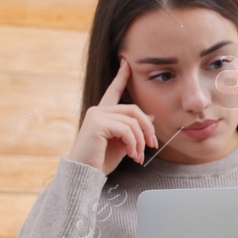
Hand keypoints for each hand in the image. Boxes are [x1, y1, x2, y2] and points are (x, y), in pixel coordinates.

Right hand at [68, 59, 158, 174]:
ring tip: (138, 156)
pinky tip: (132, 155)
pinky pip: (126, 129)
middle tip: (152, 145)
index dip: (121, 76)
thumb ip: (133, 130)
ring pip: (132, 121)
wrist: (85, 174)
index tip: (126, 63)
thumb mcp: (122, 144)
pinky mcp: (97, 124)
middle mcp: (98, 111)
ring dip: (140, 140)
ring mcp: (96, 115)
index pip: (113, 91)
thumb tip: (150, 116)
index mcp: (102, 114)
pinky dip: (134, 143)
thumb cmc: (101, 161)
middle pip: (133, 109)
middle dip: (147, 128)